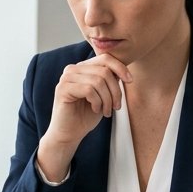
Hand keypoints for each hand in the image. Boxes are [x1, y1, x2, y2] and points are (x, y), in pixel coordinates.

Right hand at [37, 55, 131, 179]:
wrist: (70, 133)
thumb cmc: (86, 115)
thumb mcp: (103, 95)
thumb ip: (109, 80)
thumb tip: (123, 70)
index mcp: (82, 68)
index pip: (105, 58)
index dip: (120, 67)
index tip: (130, 81)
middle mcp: (72, 69)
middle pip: (104, 71)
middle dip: (115, 90)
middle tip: (116, 107)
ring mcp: (66, 78)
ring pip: (98, 81)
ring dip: (107, 99)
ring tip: (107, 111)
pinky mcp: (62, 89)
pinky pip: (89, 90)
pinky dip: (97, 102)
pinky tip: (95, 110)